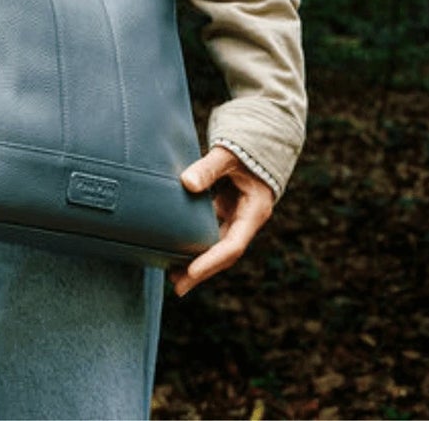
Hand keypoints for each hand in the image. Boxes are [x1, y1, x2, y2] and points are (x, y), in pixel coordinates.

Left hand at [169, 143, 275, 296]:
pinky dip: (194, 241)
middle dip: (202, 271)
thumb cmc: (244, 147)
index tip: (190, 273)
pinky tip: (175, 248)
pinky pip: (208, 231)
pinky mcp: (224, 210)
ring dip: (196, 260)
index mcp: (253, 212)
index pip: (232, 246)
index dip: (211, 261)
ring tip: (171, 275)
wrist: (256, 142)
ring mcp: (234, 217)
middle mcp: (245, 220)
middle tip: (177, 287)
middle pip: (223, 254)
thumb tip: (187, 183)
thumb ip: (209, 168)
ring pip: (215, 246)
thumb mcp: (227, 155)